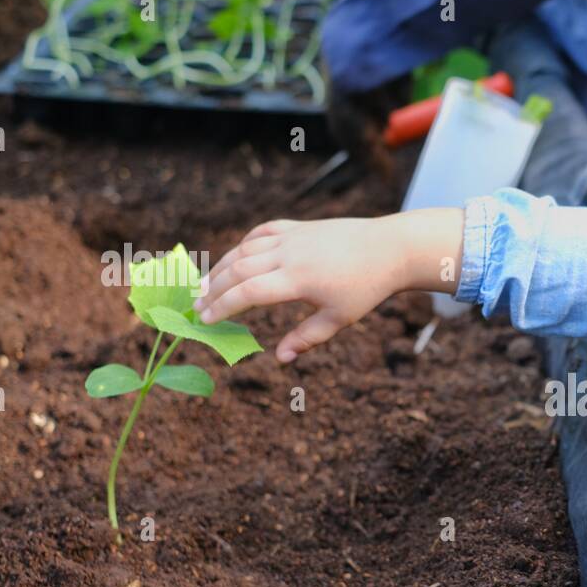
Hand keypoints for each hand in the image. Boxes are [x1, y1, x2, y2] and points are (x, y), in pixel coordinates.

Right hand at [194, 209, 464, 363]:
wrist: (390, 248)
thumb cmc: (367, 287)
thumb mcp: (339, 318)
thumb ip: (306, 337)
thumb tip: (281, 359)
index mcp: (298, 280)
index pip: (248, 292)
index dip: (223, 306)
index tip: (206, 320)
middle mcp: (289, 254)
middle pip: (238, 270)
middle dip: (214, 289)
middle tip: (196, 306)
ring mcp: (292, 237)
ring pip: (245, 249)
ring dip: (222, 267)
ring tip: (207, 285)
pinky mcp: (298, 226)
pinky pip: (262, 233)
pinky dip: (244, 245)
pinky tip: (236, 258)